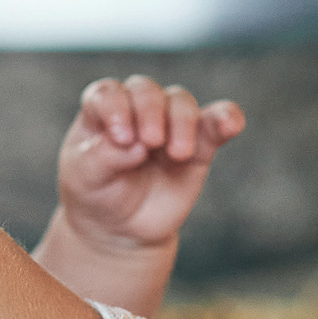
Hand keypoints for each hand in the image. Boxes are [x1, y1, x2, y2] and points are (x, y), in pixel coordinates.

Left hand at [54, 77, 244, 252]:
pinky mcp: (199, 144)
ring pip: (180, 102)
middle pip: (146, 91)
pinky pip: (217, 121)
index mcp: (102, 110)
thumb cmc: (97, 193)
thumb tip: (136, 144)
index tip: (122, 137)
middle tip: (151, 142)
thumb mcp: (86, 179)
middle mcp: (136, 108)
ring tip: (178, 153)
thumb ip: (104, 157)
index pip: (109, 93)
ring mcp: (169, 123)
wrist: (123, 227)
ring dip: (182, 121)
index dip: (116, 108)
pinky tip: (231, 125)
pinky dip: (226, 118)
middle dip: (150, 112)